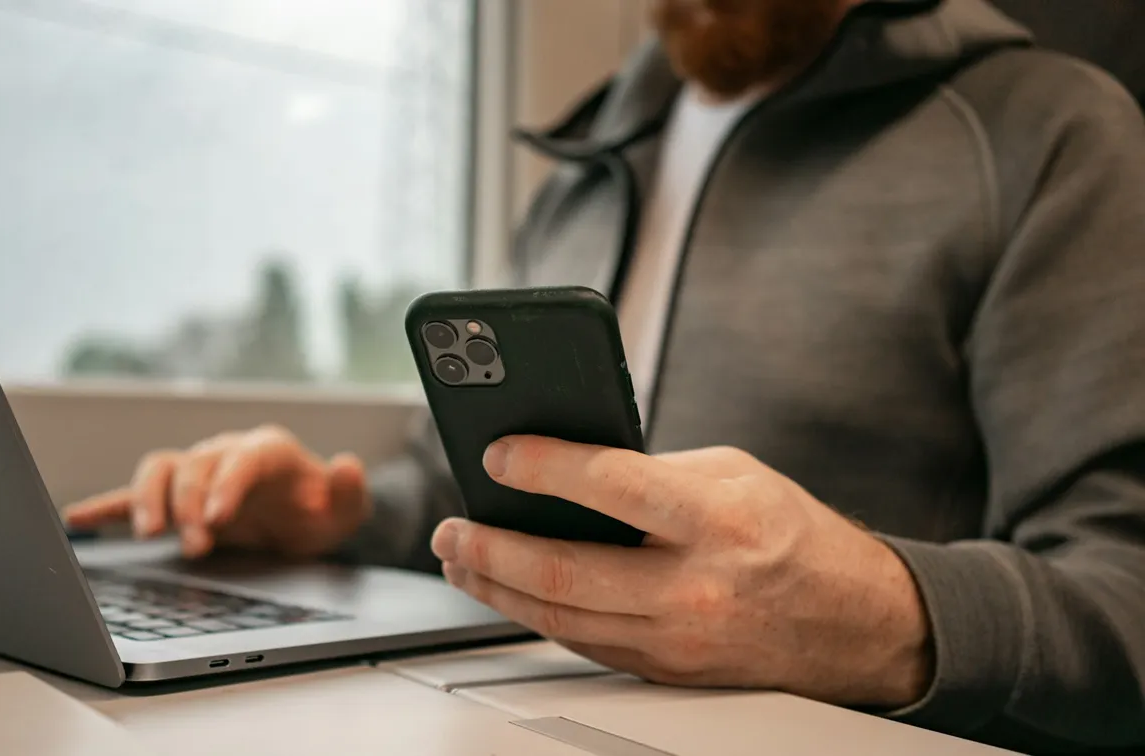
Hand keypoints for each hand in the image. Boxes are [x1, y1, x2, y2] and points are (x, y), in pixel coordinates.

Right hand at [63, 426, 370, 559]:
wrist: (302, 517)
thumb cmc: (320, 512)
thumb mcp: (345, 510)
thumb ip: (349, 491)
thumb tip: (348, 465)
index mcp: (267, 451)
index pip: (241, 458)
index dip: (226, 485)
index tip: (218, 518)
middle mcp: (226, 453)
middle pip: (196, 466)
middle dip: (190, 504)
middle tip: (195, 544)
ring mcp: (197, 472)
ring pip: (161, 469)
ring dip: (149, 498)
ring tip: (147, 532)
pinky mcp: (177, 496)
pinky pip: (135, 494)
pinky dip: (108, 504)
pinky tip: (79, 519)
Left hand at [431, 437, 933, 708]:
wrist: (855, 622)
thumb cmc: (793, 535)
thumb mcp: (732, 474)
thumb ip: (653, 470)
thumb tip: (568, 467)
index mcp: (715, 519)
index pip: (612, 486)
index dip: (544, 467)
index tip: (499, 454)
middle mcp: (693, 586)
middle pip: (564, 571)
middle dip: (490, 547)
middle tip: (452, 526)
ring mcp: (677, 639)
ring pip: (560, 618)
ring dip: (496, 587)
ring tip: (460, 557)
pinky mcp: (666, 670)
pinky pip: (582, 642)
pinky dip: (535, 615)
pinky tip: (507, 590)